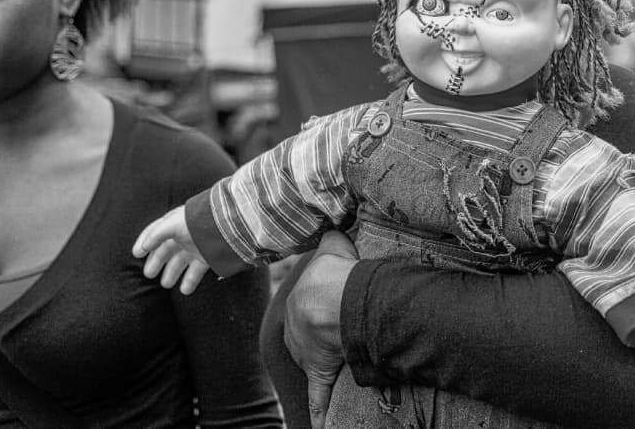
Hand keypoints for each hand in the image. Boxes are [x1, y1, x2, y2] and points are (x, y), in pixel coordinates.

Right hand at [132, 206, 209, 294]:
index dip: (145, 241)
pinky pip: (196, 271)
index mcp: (175, 223)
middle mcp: (184, 235)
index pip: (156, 232)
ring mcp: (195, 246)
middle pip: (166, 250)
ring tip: (165, 284)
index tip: (136, 254)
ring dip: (172, 273)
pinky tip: (185, 291)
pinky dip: (190, 281)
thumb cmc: (197, 221)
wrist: (226, 225)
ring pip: (180, 262)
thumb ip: (156, 234)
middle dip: (157, 262)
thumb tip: (143, 247)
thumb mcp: (174, 224)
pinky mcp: (207, 257)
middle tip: (148, 275)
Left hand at [283, 230, 358, 428]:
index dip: (318, 310)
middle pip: (306, 338)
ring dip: (324, 367)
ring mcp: (307, 353)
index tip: (328, 313)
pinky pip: (319, 396)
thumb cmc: (334, 272)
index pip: (304, 310)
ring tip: (336, 370)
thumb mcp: (332, 246)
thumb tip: (335, 225)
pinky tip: (319, 426)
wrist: (336, 298)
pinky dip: (320, 413)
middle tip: (336, 339)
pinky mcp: (320, 371)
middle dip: (319, 339)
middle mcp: (297, 330)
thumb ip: (332, 237)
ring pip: (314, 363)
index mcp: (297, 303)